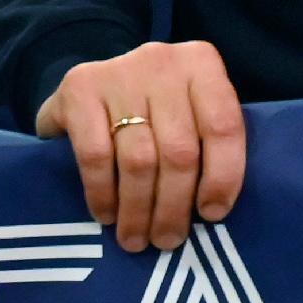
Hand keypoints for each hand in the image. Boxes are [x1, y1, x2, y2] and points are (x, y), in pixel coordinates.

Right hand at [36, 41, 245, 253]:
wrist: (93, 82)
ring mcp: (119, 72)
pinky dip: (102, 193)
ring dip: (138, 210)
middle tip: (168, 241)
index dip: (222, 177)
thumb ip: (207, 145)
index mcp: (201, 64)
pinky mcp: (78, 87)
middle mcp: (162, 61)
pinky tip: (107, 214)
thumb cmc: (155, 109)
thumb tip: (213, 212)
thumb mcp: (191, 112)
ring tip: (136, 239)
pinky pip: (96, 156)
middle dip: (173, 207)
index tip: (211, 215)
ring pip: (138, 159)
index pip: (223, 126)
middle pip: (178, 150)